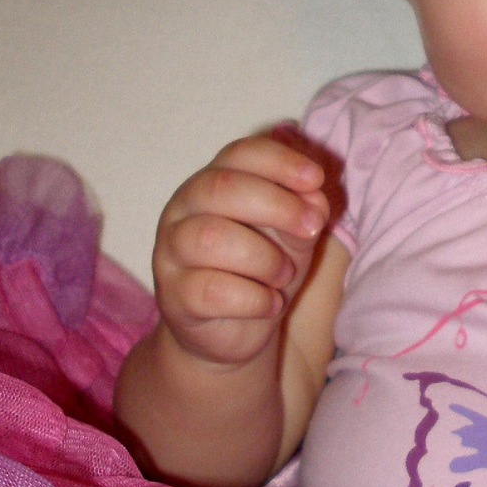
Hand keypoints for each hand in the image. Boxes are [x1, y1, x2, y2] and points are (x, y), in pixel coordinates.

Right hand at [152, 131, 329, 369]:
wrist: (232, 333)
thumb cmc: (260, 272)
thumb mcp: (292, 238)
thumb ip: (303, 213)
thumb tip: (315, 199)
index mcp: (211, 183)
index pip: (239, 154)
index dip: (279, 161)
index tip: (316, 179)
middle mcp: (183, 210)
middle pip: (221, 187)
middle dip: (277, 205)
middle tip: (312, 228)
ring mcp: (170, 252)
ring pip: (211, 237)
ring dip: (263, 257)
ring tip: (283, 275)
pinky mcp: (173, 297)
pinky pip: (211, 290)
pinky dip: (254, 298)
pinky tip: (269, 304)